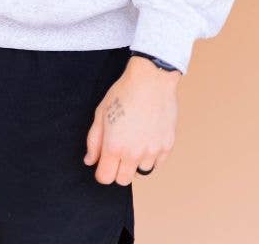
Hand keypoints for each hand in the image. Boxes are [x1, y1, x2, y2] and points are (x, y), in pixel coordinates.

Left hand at [83, 56, 179, 184]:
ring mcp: (153, 151)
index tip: (104, 161)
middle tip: (119, 150)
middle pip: (123, 180)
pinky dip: (151, 156)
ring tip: (135, 140)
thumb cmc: (124, 92)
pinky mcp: (167, 146)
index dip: (102, 171)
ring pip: (141, 172)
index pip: (105, 178)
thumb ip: (93, 141)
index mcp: (114, 146)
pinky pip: (157, 163)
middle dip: (118, 168)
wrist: (151, 79)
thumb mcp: (100, 113)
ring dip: (136, 162)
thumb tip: (90, 161)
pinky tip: (147, 138)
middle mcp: (134, 153)